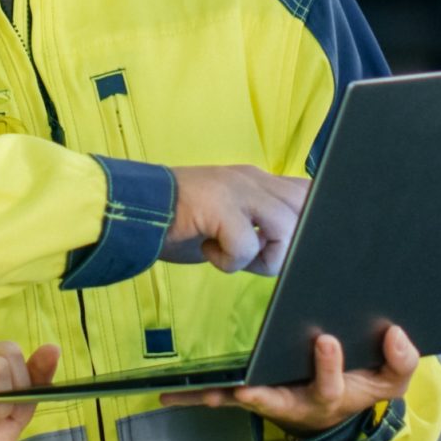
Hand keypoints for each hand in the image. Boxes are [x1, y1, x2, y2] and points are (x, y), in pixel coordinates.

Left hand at [160, 325, 419, 437]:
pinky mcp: (252, 396)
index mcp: (332, 394)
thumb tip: (397, 334)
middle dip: (264, 395)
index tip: (325, 340)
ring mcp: (271, 401)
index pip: (332, 382)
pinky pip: (222, 397)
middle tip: (250, 388)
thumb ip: (400, 359)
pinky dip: (197, 395)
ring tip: (190, 393)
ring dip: (217, 398)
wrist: (339, 407)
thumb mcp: (390, 378)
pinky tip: (168, 392)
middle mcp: (297, 402)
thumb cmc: (362, 386)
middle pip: (279, 400)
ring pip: (242, 400)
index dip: (328, 365)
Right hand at [162, 165, 308, 274]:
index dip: (310, 220)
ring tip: (230, 255)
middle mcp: (253, 179)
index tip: (287, 245)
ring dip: (261, 257)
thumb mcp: (228, 218)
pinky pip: (247, 245)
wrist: (130, 209)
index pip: (308, 190)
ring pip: (286, 229)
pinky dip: (229, 261)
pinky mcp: (220, 206)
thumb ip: (258, 223)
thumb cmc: (178, 222)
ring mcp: (237, 189)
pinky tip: (207, 250)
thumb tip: (290, 248)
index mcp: (257, 180)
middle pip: (307, 209)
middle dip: (289, 245)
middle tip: (255, 256)